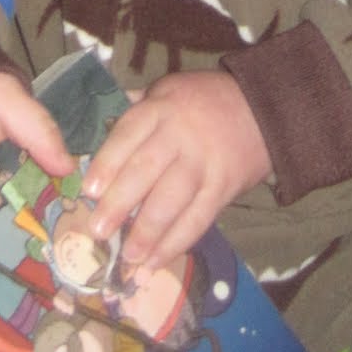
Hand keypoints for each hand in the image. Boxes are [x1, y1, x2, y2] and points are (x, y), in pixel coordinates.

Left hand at [81, 70, 271, 273]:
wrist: (262, 108)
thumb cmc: (204, 100)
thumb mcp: (168, 90)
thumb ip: (135, 109)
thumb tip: (93, 128)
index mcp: (161, 108)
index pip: (129, 134)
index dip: (108, 163)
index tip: (89, 191)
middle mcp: (181, 135)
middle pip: (146, 169)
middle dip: (120, 203)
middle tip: (98, 231)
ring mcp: (204, 163)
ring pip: (172, 200)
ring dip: (147, 232)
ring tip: (127, 257)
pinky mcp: (223, 188)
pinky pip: (198, 219)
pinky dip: (176, 243)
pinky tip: (155, 261)